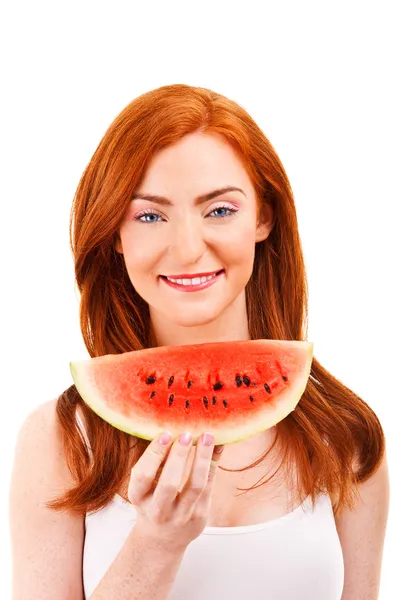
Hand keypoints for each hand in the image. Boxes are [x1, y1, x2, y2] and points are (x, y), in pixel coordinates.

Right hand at [128, 431, 224, 552]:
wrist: (162, 540)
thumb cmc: (153, 501)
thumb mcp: (145, 485)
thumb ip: (156, 461)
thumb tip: (174, 427)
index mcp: (139, 498)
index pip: (143, 476)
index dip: (154, 454)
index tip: (165, 433)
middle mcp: (158, 510)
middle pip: (169, 484)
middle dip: (179, 457)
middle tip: (187, 434)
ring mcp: (181, 515)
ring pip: (195, 486)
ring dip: (202, 458)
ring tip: (207, 437)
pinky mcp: (199, 515)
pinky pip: (209, 486)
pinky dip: (213, 463)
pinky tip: (218, 446)